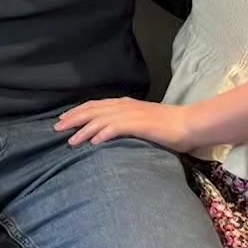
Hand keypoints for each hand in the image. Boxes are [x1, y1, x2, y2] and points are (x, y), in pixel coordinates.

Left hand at [54, 97, 196, 150]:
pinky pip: (115, 128)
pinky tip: (92, 143)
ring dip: (82, 130)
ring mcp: (131, 114)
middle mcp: (125, 106)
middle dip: (73, 119)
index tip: (63, 119)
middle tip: (56, 128)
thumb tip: (113, 134)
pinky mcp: (139, 124)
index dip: (78, 111)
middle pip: (92, 110)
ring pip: (99, 119)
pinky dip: (101, 134)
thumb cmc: (171, 126)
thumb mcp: (144, 122)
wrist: (190, 124)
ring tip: (70, 140)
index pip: (95, 105)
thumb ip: (128, 124)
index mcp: (126, 104)